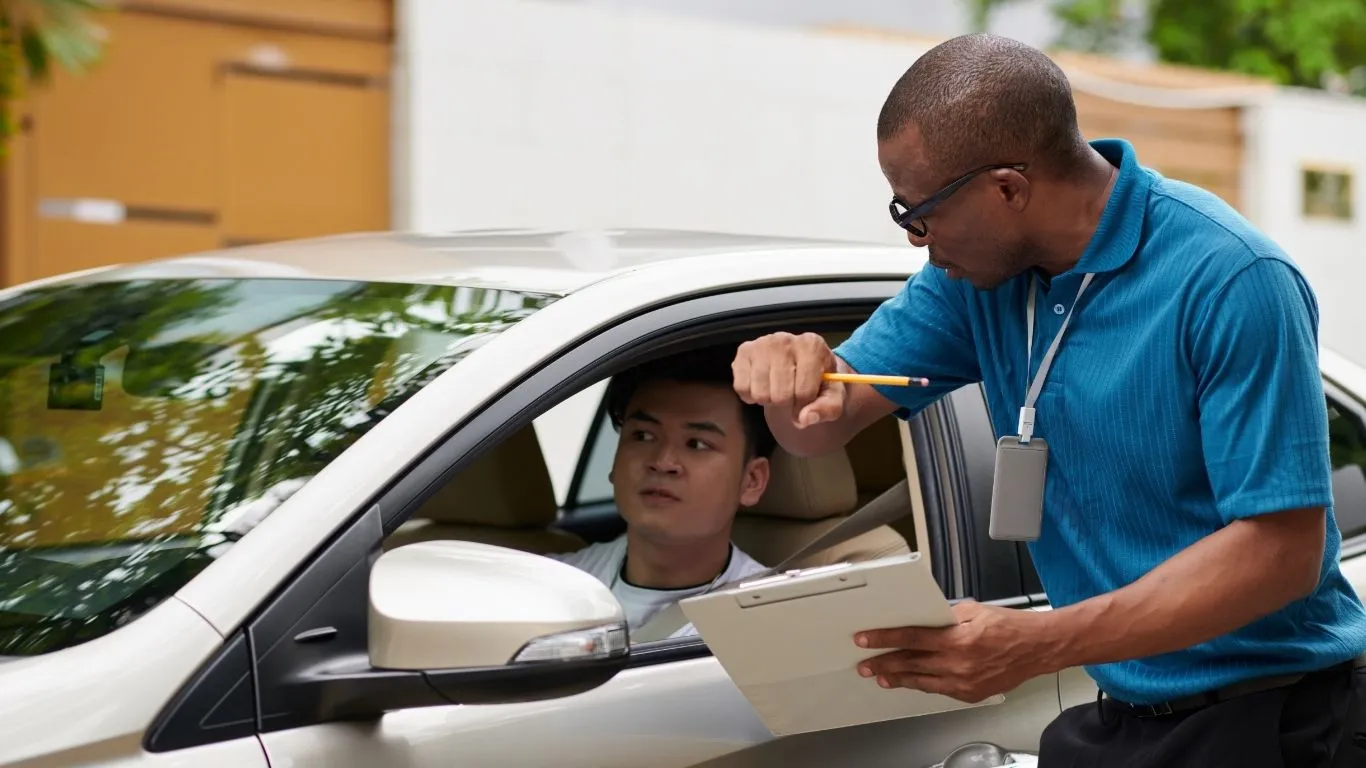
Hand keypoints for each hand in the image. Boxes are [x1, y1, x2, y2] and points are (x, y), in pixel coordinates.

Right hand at [732, 332, 845, 427]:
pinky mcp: (744, 351)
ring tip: (776, 388)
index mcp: (812, 347)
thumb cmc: (818, 380)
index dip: (805, 405)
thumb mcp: (832, 396)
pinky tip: (761, 385)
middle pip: (781, 395)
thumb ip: (827, 409)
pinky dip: (750, 395)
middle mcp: (785, 340)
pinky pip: (742, 388)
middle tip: (790, 393)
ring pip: (760, 393)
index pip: (804, 392)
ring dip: (768, 399)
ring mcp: (762, 344)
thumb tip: (804, 419)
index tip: (806, 400)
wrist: (799, 363)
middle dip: (786, 402)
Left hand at [853, 601, 1057, 703]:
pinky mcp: (971, 694)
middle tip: (866, 664)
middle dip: (884, 663)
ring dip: (898, 678)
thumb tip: (923, 618)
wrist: (1038, 648)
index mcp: (957, 639)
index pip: (910, 639)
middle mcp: (958, 663)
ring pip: (921, 681)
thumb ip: (945, 616)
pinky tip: (911, 682)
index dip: (884, 639)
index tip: (866, 640)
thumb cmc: (1011, 627)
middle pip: (911, 663)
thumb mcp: (974, 610)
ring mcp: (964, 682)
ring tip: (881, 677)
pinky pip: (939, 690)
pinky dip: (923, 685)